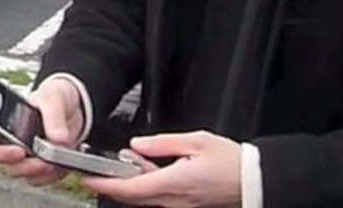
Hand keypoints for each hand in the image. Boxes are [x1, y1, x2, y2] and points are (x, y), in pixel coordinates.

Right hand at [0, 76, 85, 185]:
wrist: (74, 103)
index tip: (18, 151)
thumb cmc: (54, 95)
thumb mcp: (54, 97)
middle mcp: (14, 144)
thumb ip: (54, 115)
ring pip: (29, 176)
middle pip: (11, 166)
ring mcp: (29, 157)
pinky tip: (66, 161)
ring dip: (44, 172)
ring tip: (59, 159)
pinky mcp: (45, 166)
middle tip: (44, 160)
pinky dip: (57, 174)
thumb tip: (58, 139)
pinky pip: (47, 178)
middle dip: (28, 167)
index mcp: (6, 125)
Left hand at [82, 131, 241, 206]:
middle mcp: (173, 200)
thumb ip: (162, 143)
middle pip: (132, 197)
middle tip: (95, 172)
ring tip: (122, 166)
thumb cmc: (230, 162)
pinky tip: (147, 171)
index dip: (105, 185)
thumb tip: (137, 144)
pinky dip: (145, 187)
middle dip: (111, 185)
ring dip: (129, 185)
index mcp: (173, 183)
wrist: (254, 181)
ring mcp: (179, 206)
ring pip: (144, 199)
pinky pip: (158, 199)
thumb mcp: (195, 141)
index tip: (88, 178)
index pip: (130, 188)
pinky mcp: (185, 205)